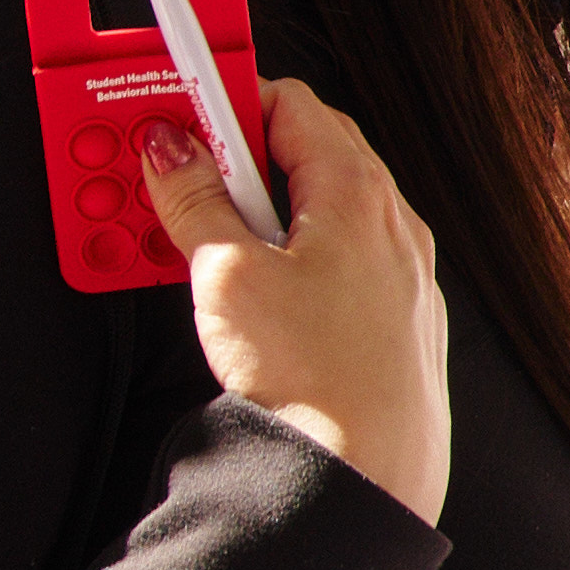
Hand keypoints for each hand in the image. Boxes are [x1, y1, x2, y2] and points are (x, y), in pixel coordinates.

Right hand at [153, 80, 449, 522]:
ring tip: (192, 230)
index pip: (289, 103)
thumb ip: (195, 202)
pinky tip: (246, 282)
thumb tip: (172, 150)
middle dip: (231, 152)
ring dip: (254, 207)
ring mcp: (399, 274)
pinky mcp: (390, 320)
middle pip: (305, 151)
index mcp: (359, 193)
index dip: (226, 96)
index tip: (176, 102)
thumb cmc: (316, 378)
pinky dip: (286, 252)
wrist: (367, 473)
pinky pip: (334, 259)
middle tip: (170, 164)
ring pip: (319, 209)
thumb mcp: (228, 275)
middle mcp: (392, 225)